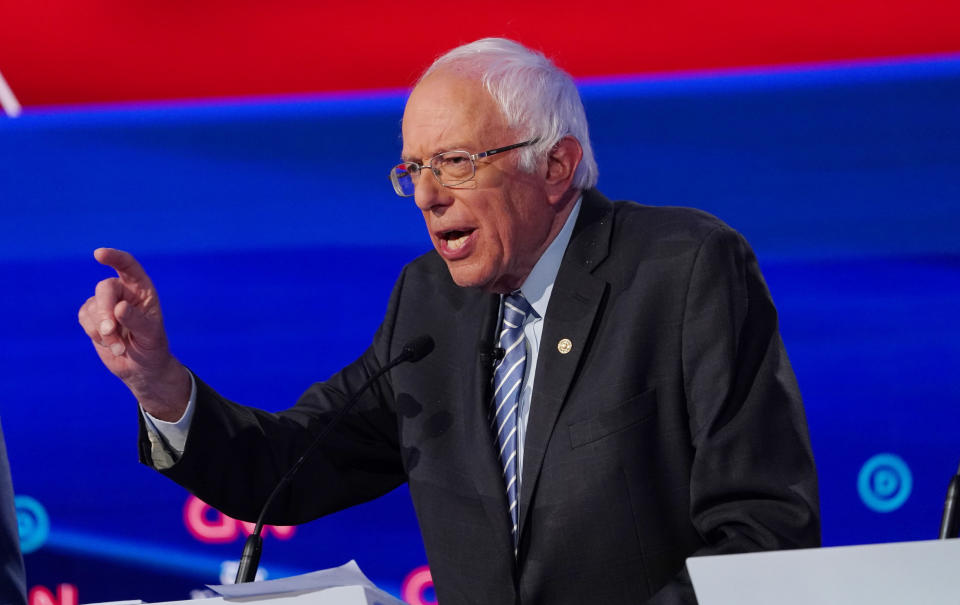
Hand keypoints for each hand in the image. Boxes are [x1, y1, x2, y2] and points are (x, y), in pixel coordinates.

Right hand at [78, 248, 189, 420]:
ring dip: (102, 330)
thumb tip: (119, 307)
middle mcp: (124, 292)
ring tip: (120, 347)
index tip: (99, 254)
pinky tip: (110, 344)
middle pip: (105, 289)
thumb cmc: (152, 348)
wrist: (141, 368)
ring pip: (93, 306)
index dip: (114, 258)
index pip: (128, 266)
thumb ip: (136, 321)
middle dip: (105, 310)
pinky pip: (85, 318)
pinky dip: (94, 333)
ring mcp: (106, 304)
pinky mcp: (93, 317)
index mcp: (143, 290)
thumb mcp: (150, 336)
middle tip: (109, 331)